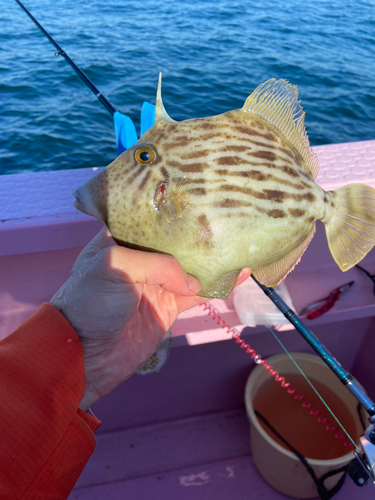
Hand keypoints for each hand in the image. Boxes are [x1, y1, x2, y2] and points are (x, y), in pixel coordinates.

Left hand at [50, 228, 250, 409]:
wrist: (85, 355)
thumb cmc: (91, 301)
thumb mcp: (117, 266)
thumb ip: (158, 265)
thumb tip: (193, 280)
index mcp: (120, 240)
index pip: (151, 220)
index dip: (175, 212)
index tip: (202, 201)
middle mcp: (140, 258)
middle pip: (176, 242)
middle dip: (199, 234)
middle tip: (228, 220)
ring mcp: (156, 284)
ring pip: (191, 267)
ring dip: (214, 260)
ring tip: (239, 245)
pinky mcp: (168, 307)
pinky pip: (197, 294)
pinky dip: (217, 286)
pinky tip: (238, 275)